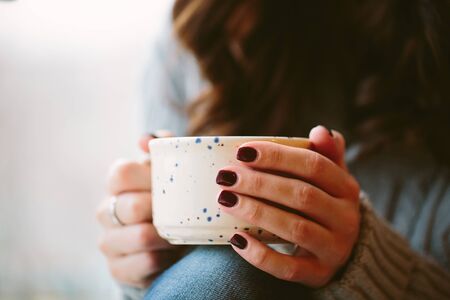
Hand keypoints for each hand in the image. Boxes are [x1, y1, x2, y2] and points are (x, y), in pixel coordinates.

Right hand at [96, 132, 181, 287]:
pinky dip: (164, 258)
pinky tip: (171, 253)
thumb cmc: (169, 201)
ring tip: (179, 233)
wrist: (167, 244)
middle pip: (130, 205)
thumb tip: (145, 140)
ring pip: (138, 236)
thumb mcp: (170, 173)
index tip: (167, 184)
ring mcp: (110, 241)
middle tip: (180, 211)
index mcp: (117, 184)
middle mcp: (107, 210)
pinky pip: (144, 263)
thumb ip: (163, 149)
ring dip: (165, 236)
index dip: (147, 178)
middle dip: (160, 209)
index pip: (120, 172)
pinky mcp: (118, 269)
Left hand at [216, 126, 359, 286]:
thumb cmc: (325, 204)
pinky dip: (260, 255)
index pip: (314, 166)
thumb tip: (320, 131)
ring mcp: (334, 249)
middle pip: (301, 196)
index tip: (242, 151)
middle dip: (260, 183)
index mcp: (347, 188)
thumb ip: (325, 154)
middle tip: (225, 176)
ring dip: (257, 212)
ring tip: (225, 199)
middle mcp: (347, 219)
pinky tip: (236, 239)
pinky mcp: (318, 275)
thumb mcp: (331, 178)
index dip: (278, 156)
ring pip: (295, 230)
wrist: (342, 250)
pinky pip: (288, 268)